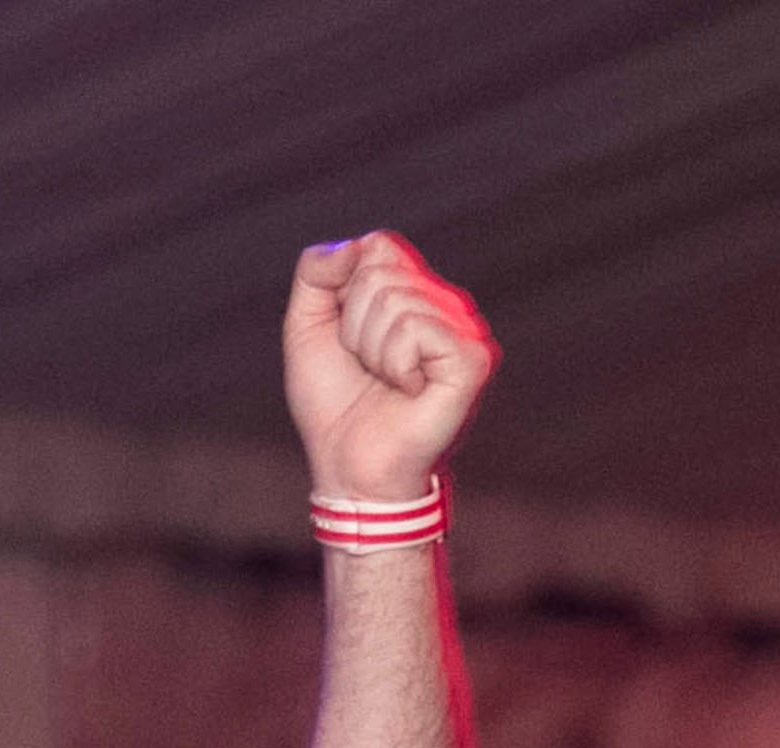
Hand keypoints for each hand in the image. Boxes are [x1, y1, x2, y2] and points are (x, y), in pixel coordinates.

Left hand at [283, 233, 495, 504]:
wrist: (350, 470)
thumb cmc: (334, 405)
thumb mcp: (307, 325)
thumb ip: (317, 269)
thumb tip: (358, 245)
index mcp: (416, 294)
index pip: (380, 246)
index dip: (347, 290)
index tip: (351, 341)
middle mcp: (447, 308)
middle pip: (383, 269)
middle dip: (356, 324)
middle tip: (370, 370)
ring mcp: (465, 334)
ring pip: (395, 299)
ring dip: (373, 350)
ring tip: (388, 384)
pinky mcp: (472, 361)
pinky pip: (415, 328)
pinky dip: (395, 364)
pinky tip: (409, 391)